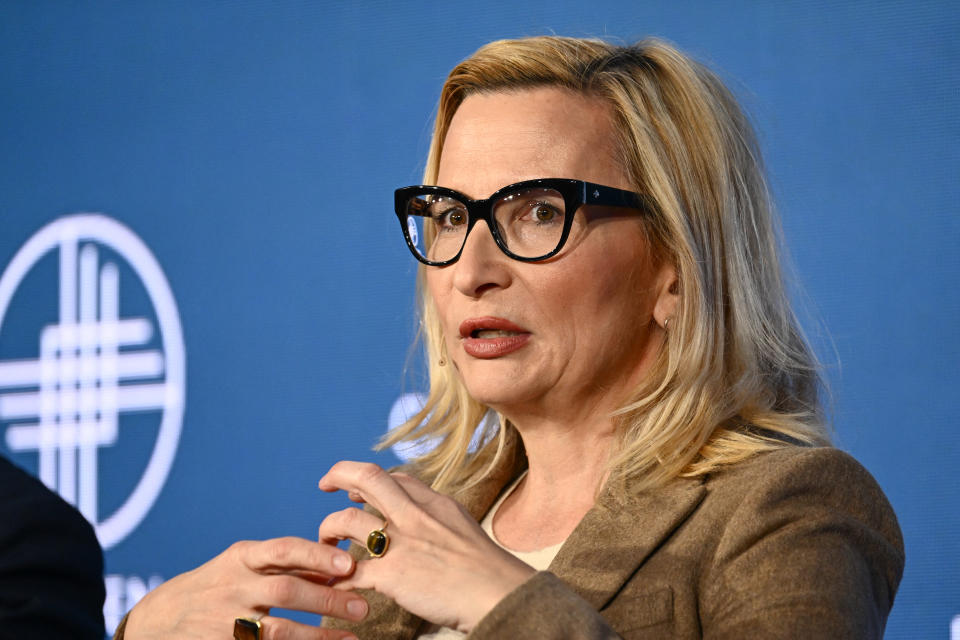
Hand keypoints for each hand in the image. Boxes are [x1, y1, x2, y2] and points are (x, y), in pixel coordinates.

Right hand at [123, 537, 366, 639]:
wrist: (159, 618)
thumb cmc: (218, 584)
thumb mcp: (244, 565)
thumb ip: (287, 566)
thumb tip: (339, 566)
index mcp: (242, 557)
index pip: (283, 549)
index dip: (317, 555)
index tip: (348, 564)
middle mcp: (233, 586)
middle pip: (286, 591)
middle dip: (327, 600)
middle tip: (362, 608)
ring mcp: (225, 621)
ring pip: (277, 630)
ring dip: (318, 635)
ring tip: (352, 638)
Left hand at [318, 462, 535, 632]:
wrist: (498, 595)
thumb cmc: (487, 571)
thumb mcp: (464, 528)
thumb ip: (438, 520)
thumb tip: (424, 523)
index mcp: (434, 504)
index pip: (395, 478)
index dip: (369, 480)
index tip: (356, 489)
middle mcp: (415, 516)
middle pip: (368, 478)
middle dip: (339, 475)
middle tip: (325, 486)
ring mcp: (402, 543)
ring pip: (347, 521)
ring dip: (328, 530)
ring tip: (324, 543)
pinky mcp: (392, 575)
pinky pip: (350, 572)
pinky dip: (334, 579)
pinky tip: (331, 585)